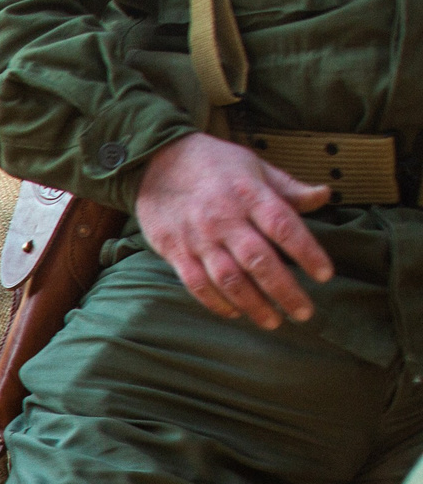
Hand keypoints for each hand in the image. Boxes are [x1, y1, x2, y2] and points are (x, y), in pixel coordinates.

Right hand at [134, 131, 334, 328]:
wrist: (157, 162)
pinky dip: (217, 303)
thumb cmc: (214, 164)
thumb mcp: (255, 167)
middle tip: (304, 312)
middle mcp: (225, 219)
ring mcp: (198, 238)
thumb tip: (324, 196)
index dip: (307, 253)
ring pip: (229, 279)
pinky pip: (197, 284)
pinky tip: (235, 313)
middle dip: (284, 291)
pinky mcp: (176, 252)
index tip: (325, 276)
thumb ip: (288, 188)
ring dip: (253, 305)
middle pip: (259, 261)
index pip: (285, 227)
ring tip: (273, 322)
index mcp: (250, 195)